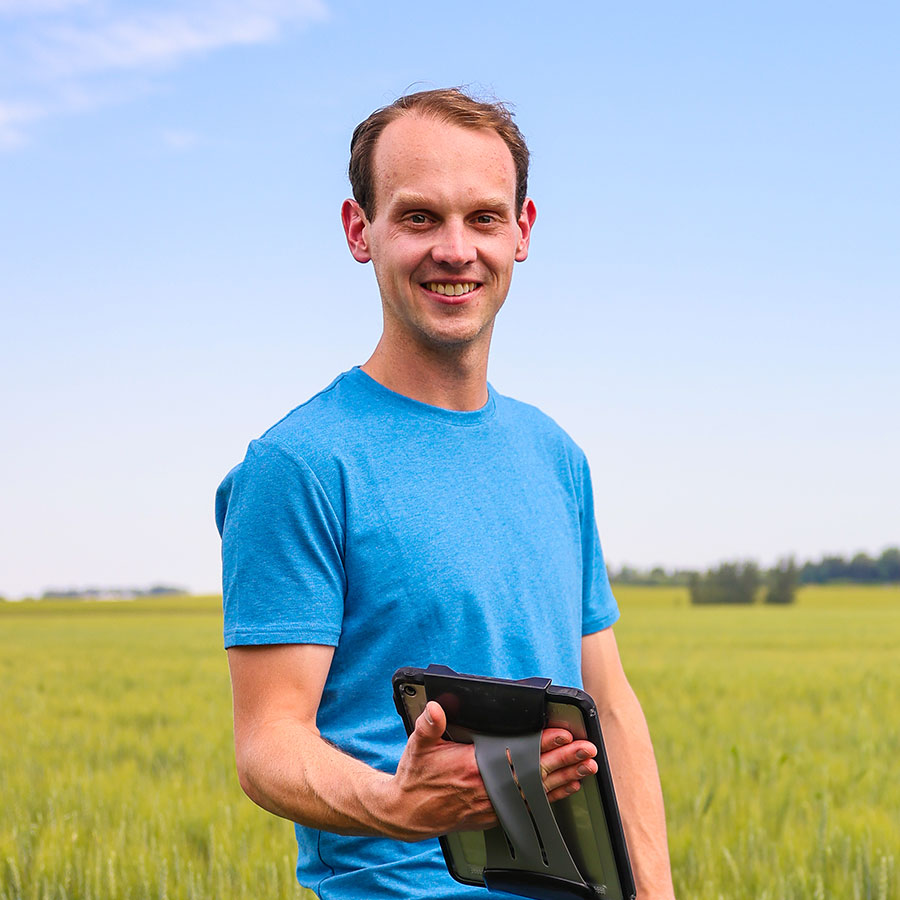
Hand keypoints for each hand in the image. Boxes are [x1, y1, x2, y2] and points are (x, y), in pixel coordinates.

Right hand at [379, 701, 598, 841]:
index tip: (563, 734)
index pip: (516, 753)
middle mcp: (487, 788)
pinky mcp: (493, 815)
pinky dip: (551, 798)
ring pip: (536, 792)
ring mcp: (492, 804)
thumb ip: (429, 725)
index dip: (542, 744)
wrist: (406, 813)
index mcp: (472, 767)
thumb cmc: (415, 776)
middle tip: (588, 750)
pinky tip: (567, 789)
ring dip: (565, 779)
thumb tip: (436, 708)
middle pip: (534, 773)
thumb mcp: (418, 745)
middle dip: (564, 760)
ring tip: (587, 768)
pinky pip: (529, 806)